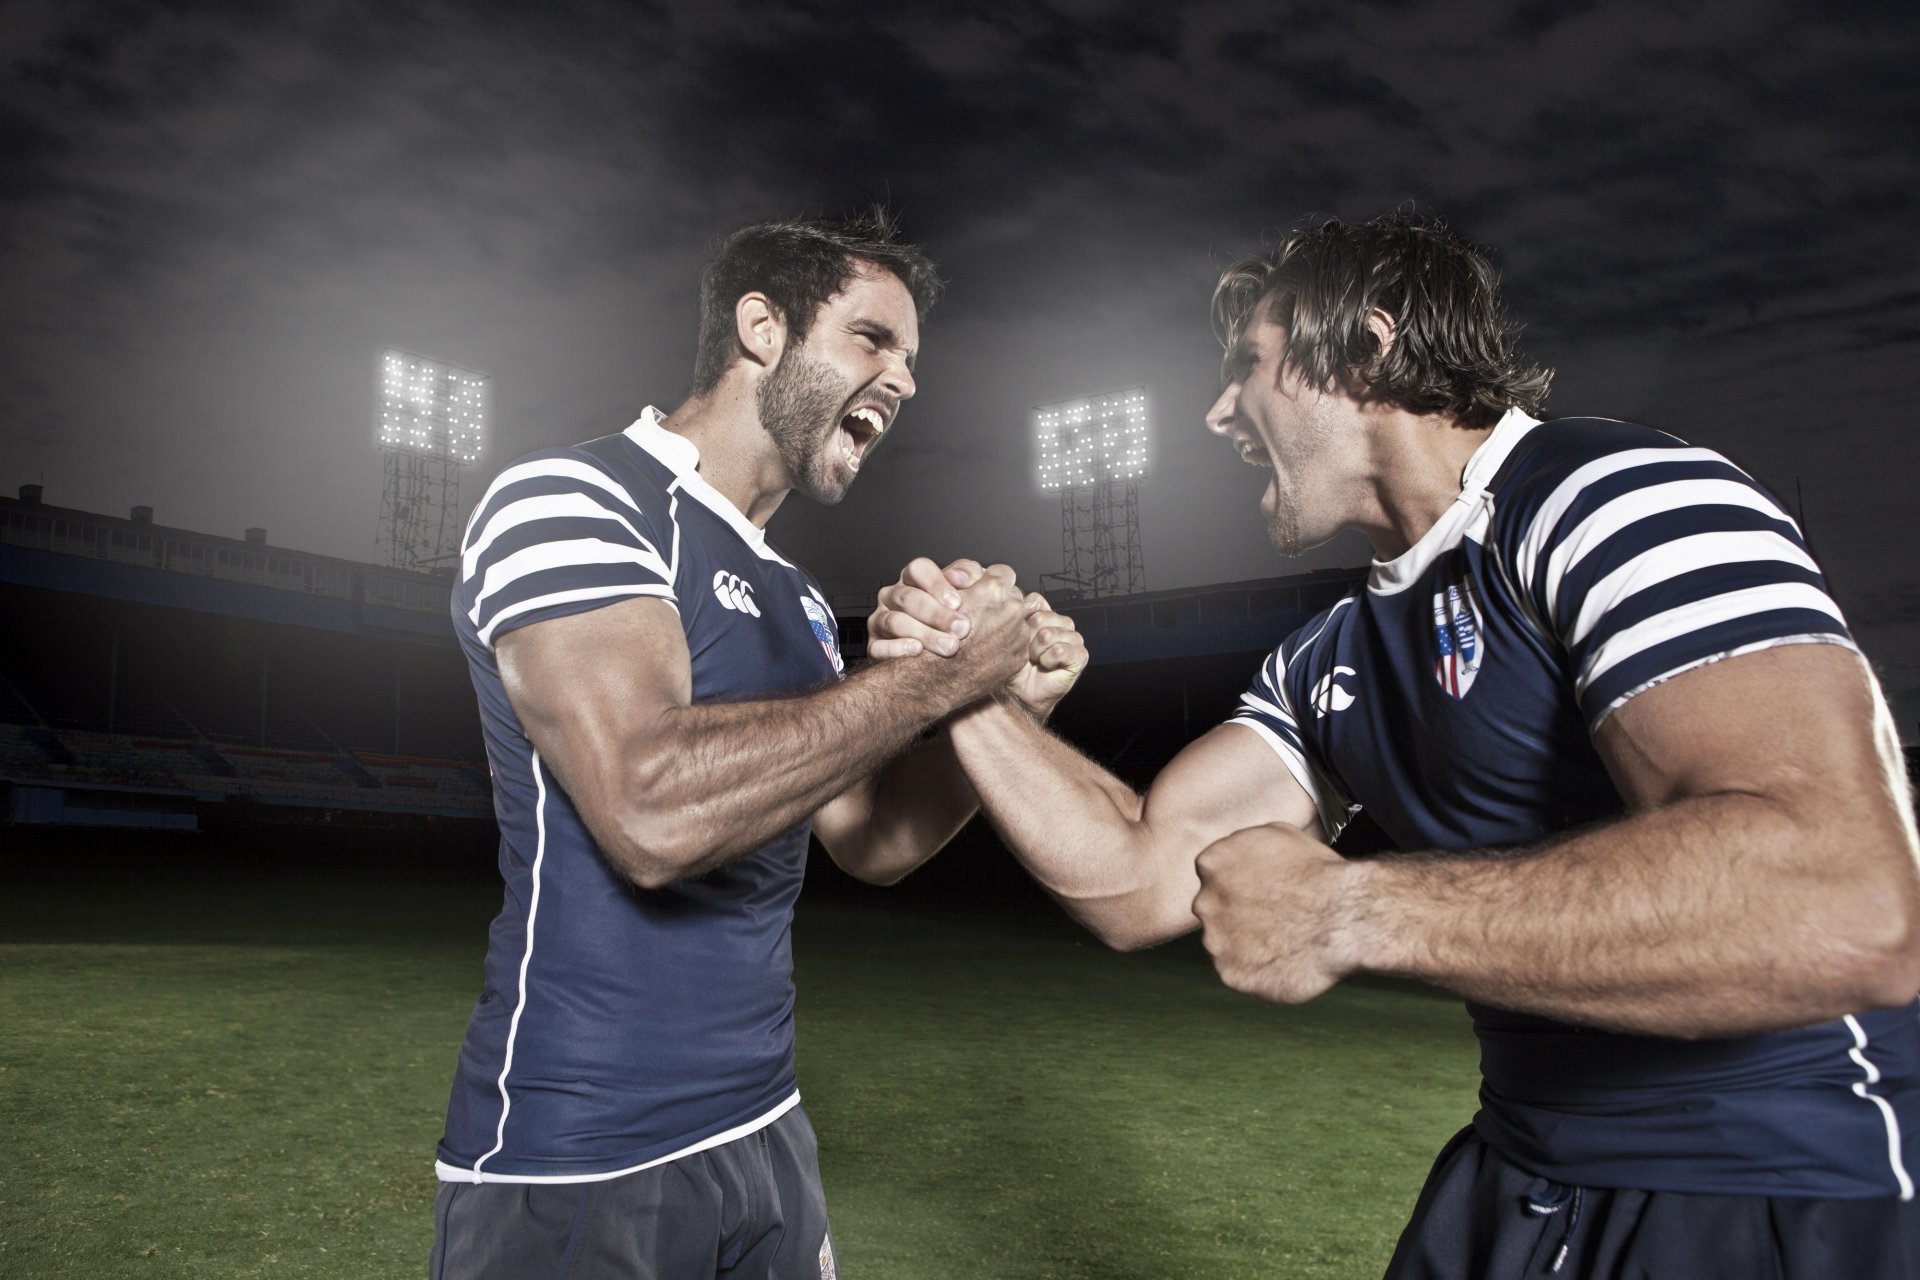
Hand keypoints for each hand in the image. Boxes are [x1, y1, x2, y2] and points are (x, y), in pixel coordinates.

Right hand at [867, 557, 981, 658]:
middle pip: (907, 597)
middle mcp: (892, 596)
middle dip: (936, 614)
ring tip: (949, 646)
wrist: (948, 650)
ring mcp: (880, 620)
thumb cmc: (958, 614)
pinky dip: (896, 650)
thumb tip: (957, 577)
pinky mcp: (874, 646)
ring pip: (894, 621)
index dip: (936, 584)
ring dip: (923, 633)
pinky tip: (917, 651)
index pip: (917, 569)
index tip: (957, 603)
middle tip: (961, 628)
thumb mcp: (969, 590)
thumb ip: (968, 575)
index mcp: (913, 579)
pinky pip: (878, 648)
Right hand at [939, 563, 1032, 700]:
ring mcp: (1018, 636)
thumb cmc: (933, 638)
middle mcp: (1011, 611)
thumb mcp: (944, 598)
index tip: (984, 589)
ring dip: (1004, 624)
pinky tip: (986, 650)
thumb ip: (968, 581)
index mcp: (992, 591)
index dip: (991, 580)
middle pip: (1014, 596)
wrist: (934, 679)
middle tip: (982, 614)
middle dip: (1000, 603)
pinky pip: (1017, 643)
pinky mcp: (1019, 657)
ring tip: (982, 634)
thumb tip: (979, 572)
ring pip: (1017, 620)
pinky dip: (1005, 645)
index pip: (1003, 573)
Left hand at [1005, 594, 1087, 720]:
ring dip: (1037, 652)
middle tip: (1027, 653)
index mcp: (1047, 615)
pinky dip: (1049, 660)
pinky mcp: (1080, 655)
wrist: (1021, 693)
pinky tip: (1047, 666)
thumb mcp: (1011, 636)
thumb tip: (1021, 598)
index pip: (1036, 602)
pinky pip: (1061, 649)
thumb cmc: (1016, 666)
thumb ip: (1018, 614)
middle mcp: (1062, 624)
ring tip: (1036, 660)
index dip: (1023, 621)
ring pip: (1049, 634)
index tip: (1018, 637)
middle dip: (1028, 639)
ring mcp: (1073, 639)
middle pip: (1041, 618)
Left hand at [1193, 823, 1360, 1004]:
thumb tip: (1244, 857)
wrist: (1344, 915)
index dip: (1244, 886)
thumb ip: (1247, 848)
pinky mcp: (1231, 974)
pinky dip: (1260, 971)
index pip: (1216, 877)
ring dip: (1248, 944)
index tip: (1267, 893)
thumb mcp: (1278, 834)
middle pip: (1216, 911)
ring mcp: (1215, 941)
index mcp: (1211, 863)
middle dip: (1241, 915)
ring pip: (1225, 944)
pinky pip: (1241, 974)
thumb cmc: (1320, 872)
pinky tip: (1286, 961)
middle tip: (1278, 918)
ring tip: (1286, 941)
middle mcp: (1205, 902)